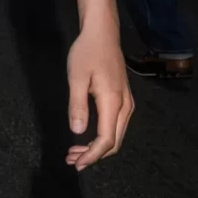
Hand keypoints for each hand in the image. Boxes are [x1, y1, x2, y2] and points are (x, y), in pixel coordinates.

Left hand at [66, 17, 133, 170]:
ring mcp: (126, 103)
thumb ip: (77, 105)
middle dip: (93, 155)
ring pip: (115, 135)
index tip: (75, 164)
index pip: (106, 140)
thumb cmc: (86, 53)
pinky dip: (102, 136)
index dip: (91, 156)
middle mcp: (124, 107)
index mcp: (113, 103)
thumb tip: (77, 132)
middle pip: (113, 142)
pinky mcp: (123, 99)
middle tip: (71, 160)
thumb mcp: (76, 77)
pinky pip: (115, 126)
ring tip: (75, 152)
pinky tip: (86, 136)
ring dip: (97, 147)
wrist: (102, 33)